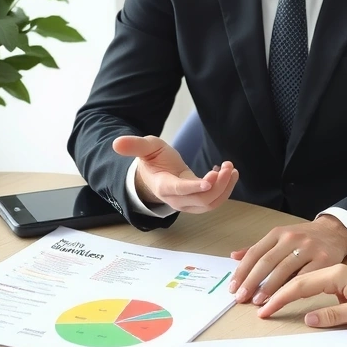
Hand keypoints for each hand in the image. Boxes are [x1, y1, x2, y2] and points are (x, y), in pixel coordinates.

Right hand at [112, 135, 237, 212]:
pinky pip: (215, 201)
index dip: (194, 188)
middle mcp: (176, 199)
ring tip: (230, 169)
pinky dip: (225, 190)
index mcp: (163, 186)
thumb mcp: (145, 148)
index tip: (209, 180)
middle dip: (218, 185)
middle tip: (227, 167)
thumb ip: (134, 145)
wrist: (156, 175)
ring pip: (210, 203)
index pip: (180, 190)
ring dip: (224, 188)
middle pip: (200, 200)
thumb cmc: (152, 161)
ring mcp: (188, 203)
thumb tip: (116, 143)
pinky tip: (229, 173)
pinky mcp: (198, 202)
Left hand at [228, 215, 346, 304]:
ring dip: (269, 288)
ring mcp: (309, 248)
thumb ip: (258, 248)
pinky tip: (282, 298)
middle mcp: (292, 238)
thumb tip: (234, 257)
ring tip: (258, 301)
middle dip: (251, 282)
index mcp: (278, 233)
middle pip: (267, 262)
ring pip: (284, 270)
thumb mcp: (281, 237)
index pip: (255, 253)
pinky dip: (291, 289)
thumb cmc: (304, 238)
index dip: (242, 272)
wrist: (334, 232)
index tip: (233, 288)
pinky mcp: (324, 260)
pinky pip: (304, 277)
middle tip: (242, 298)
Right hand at [256, 264, 346, 325]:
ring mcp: (333, 274)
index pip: (300, 285)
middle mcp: (331, 271)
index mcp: (335, 275)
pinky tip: (279, 291)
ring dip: (279, 288)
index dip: (279, 298)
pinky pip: (308, 283)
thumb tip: (307, 318)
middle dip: (272, 290)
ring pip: (300, 280)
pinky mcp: (336, 280)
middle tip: (251, 303)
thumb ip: (333, 315)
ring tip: (259, 296)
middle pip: (295, 279)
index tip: (263, 310)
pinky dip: (292, 288)